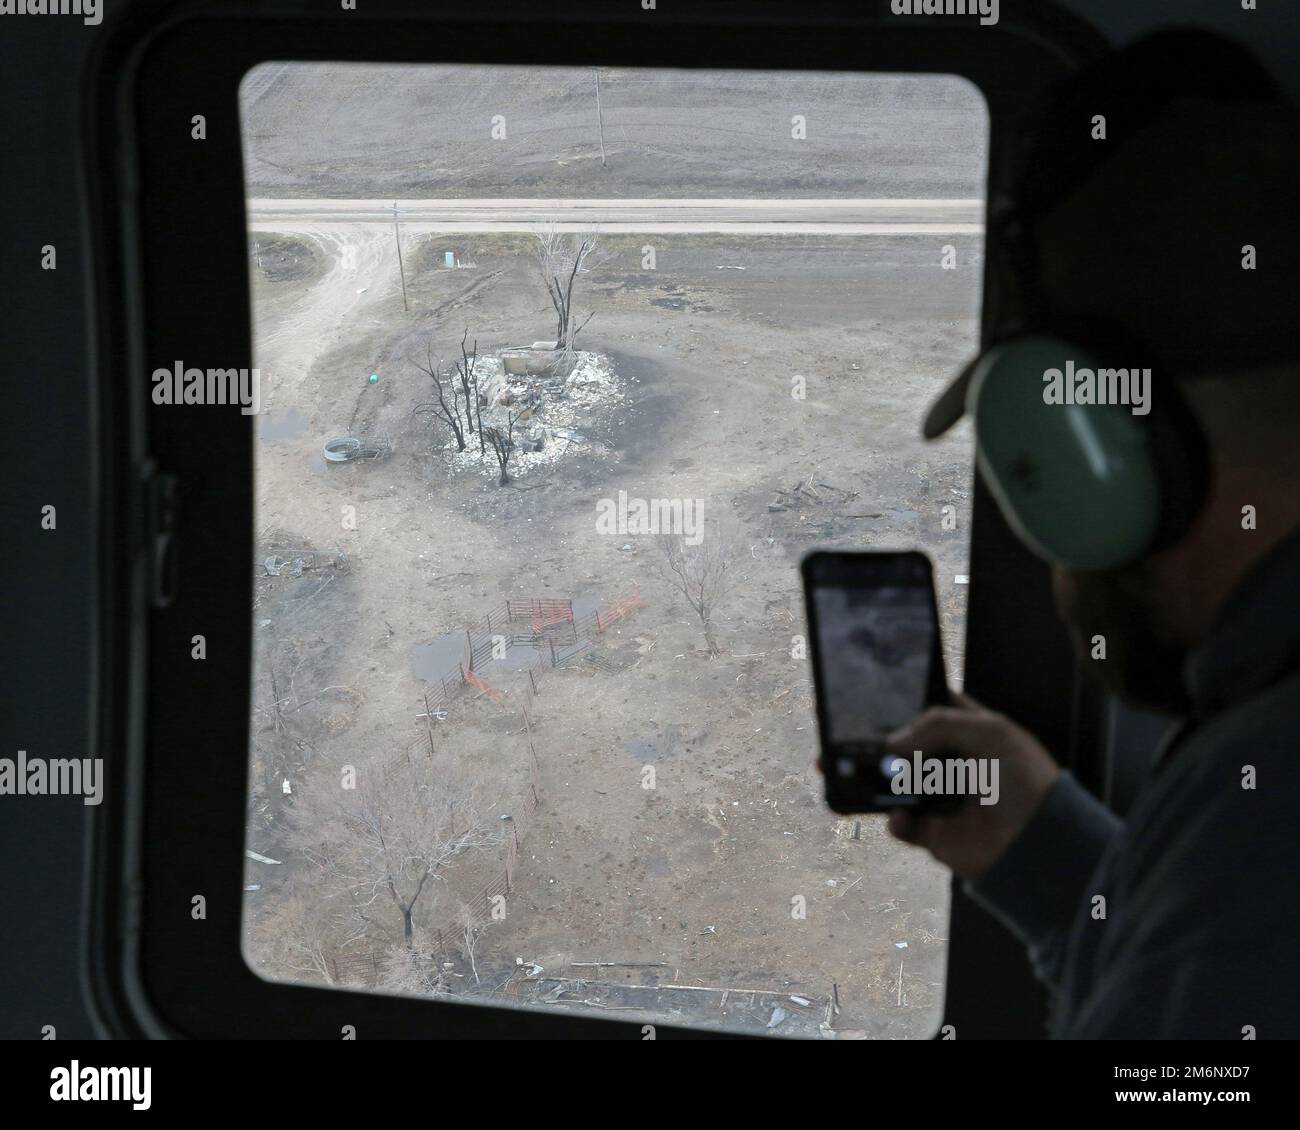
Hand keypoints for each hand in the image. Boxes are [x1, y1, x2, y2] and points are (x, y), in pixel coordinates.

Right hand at [883, 693, 1059, 880]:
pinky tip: (899, 814)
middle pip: (911, 749)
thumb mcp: (991, 733)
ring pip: (901, 786)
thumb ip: (940, 724)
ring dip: (888, 781)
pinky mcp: (934, 832)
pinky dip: (895, 821)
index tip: (891, 701)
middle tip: (876, 743)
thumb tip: (894, 742)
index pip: (938, 714)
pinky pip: (903, 825)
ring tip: (883, 777)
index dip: (916, 707)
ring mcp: (941, 799)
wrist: (1038, 838)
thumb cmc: (1023, 778)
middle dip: (891, 746)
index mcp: (970, 736)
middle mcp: (953, 765)